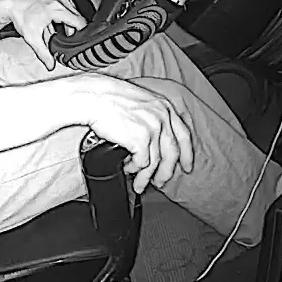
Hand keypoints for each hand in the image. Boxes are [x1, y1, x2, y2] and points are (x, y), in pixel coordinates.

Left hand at [3, 0, 87, 69]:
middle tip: (62, 37)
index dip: (80, 34)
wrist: (11, 4)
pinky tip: (53, 19)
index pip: (80, 22)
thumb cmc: (19, 16)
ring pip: (73, 10)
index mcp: (56, 7)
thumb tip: (50, 64)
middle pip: (77, 17)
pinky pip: (67, 4)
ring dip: (68, 21)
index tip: (77, 41)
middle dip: (72, 29)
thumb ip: (43, 53)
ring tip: (55, 27)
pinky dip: (63, 13)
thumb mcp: (32, 37)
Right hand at [80, 75, 194, 193]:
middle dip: (166, 172)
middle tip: (160, 182)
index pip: (183, 135)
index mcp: (164, 107)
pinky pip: (141, 163)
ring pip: (156, 162)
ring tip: (139, 185)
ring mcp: (153, 129)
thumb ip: (150, 117)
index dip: (187, 154)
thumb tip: (151, 141)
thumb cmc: (109, 98)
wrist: (94, 97)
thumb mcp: (139, 102)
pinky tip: (127, 168)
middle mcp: (162, 118)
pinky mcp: (140, 139)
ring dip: (146, 177)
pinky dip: (134, 169)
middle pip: (172, 153)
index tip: (186, 166)